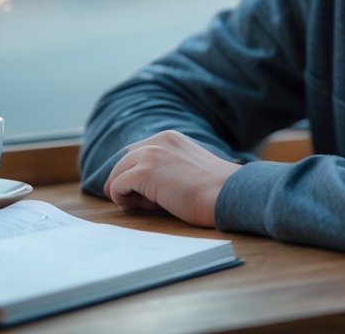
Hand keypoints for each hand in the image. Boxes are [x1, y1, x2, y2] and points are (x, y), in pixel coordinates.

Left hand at [103, 130, 240, 226]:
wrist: (227, 193)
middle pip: (124, 159)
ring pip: (118, 172)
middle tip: (129, 200)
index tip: (133, 189)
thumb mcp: (186, 169)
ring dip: (122, 189)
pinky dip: (120, 198)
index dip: (132, 170)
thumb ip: (165, 170)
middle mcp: (159, 141)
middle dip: (123, 179)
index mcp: (170, 138)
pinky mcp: (144, 172)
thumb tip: (136, 189)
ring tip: (137, 205)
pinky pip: (117, 185)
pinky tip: (131, 206)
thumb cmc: (213, 190)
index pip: (138, 150)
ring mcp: (150, 154)